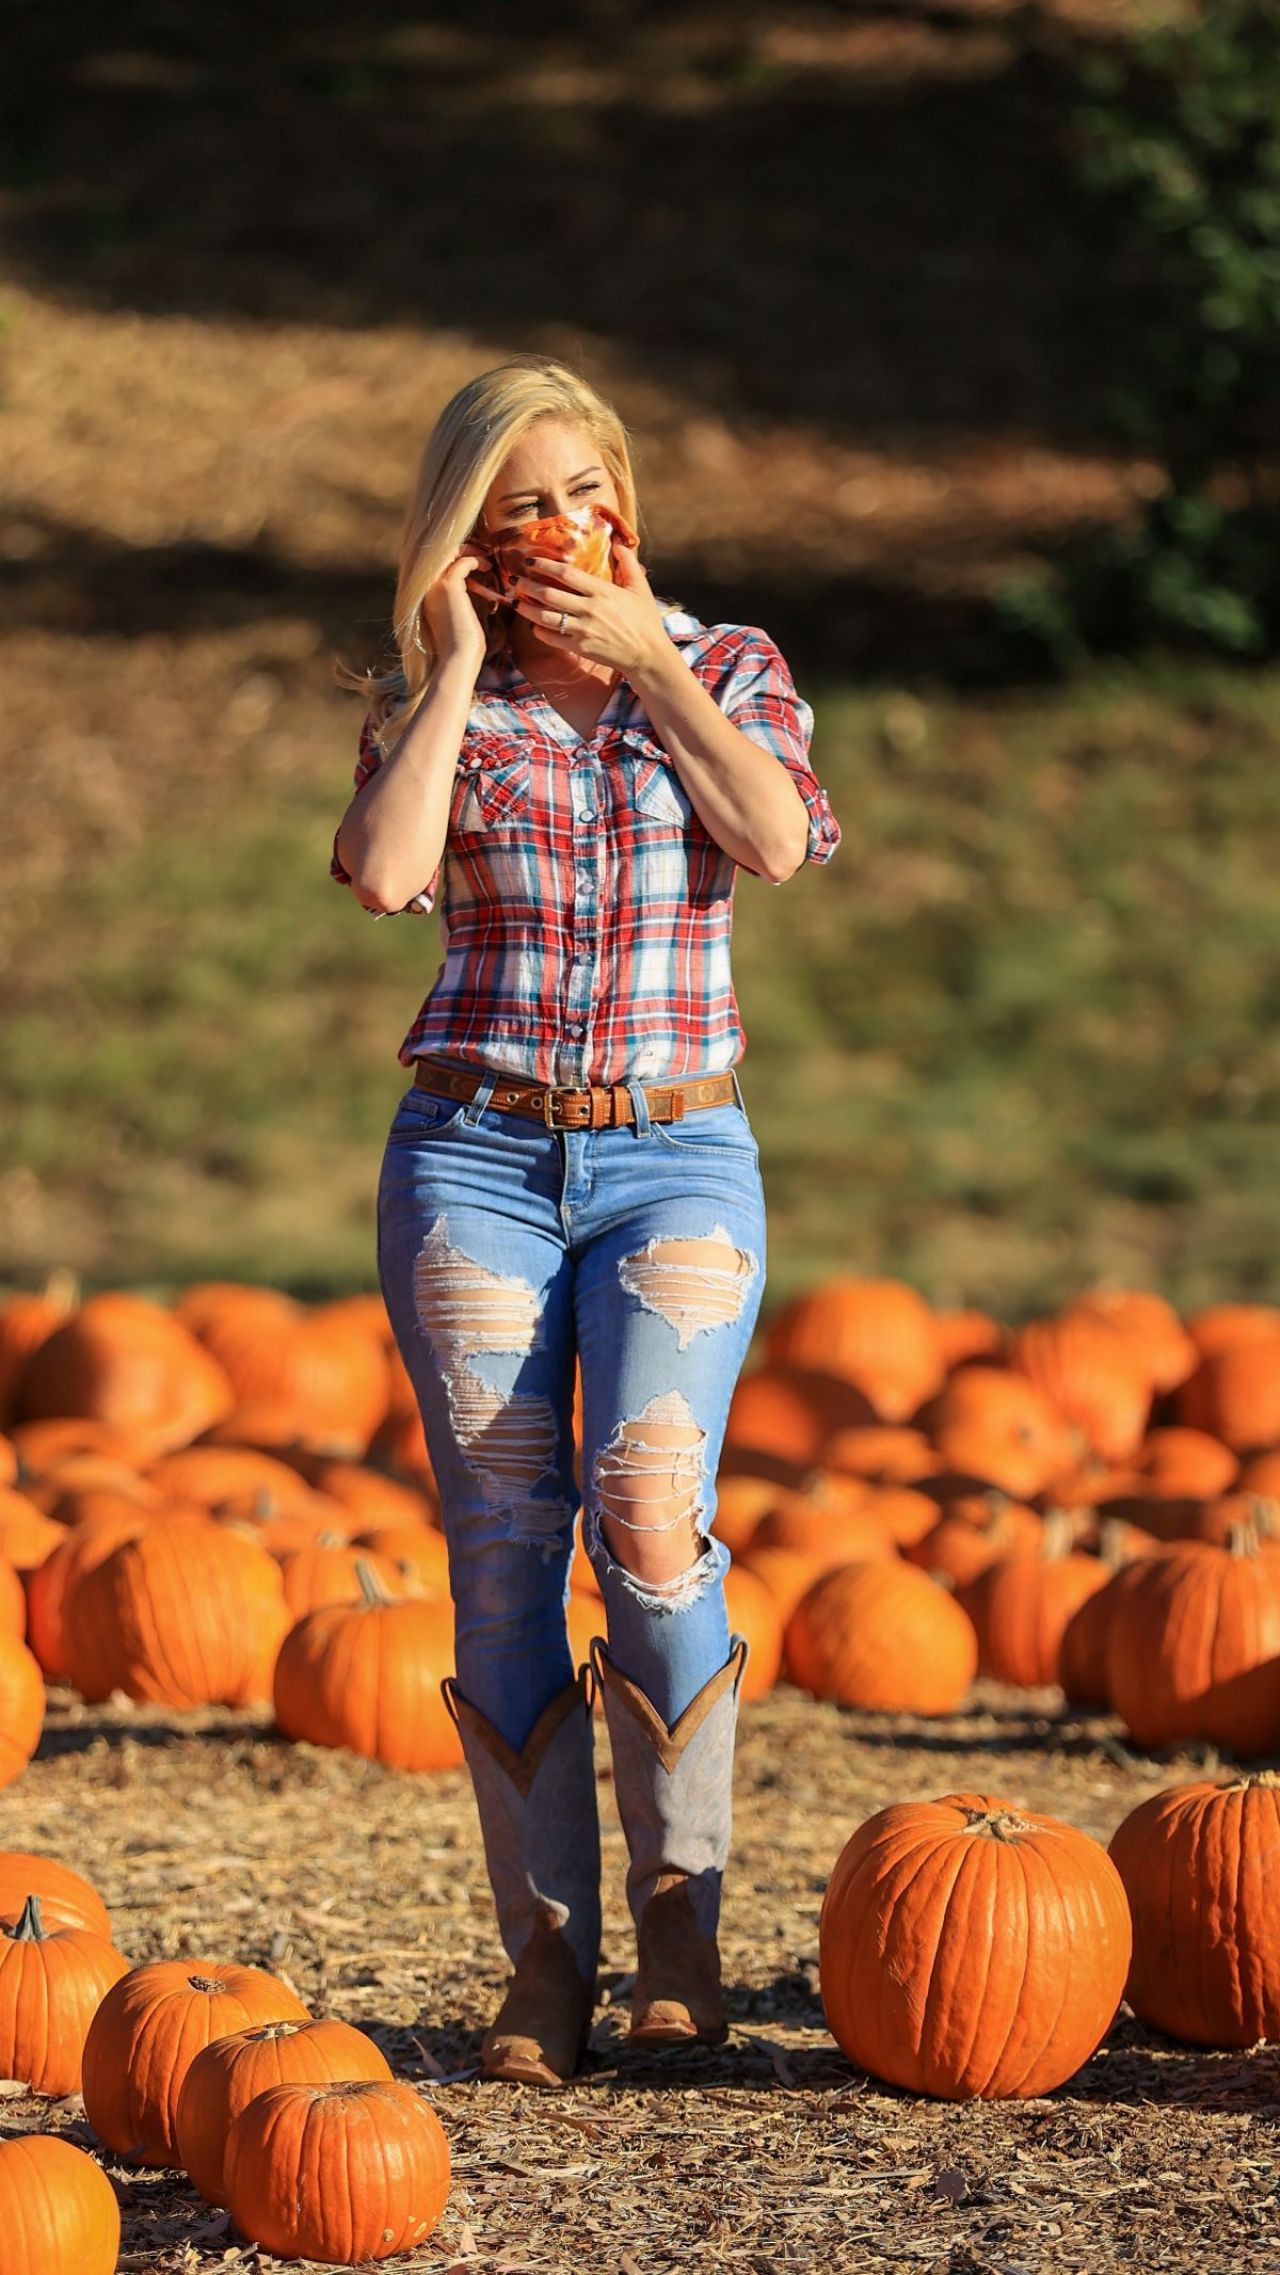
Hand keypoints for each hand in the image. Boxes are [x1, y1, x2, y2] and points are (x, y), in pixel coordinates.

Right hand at [418, 542, 507, 675]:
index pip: (437, 567)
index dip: (455, 560)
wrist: (459, 657)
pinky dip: (476, 560)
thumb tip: (474, 596)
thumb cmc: (463, 647)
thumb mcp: (459, 620)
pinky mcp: (448, 585)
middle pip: (442, 555)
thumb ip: (460, 604)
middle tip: (481, 555)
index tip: (475, 563)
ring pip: (450, 554)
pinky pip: (462, 561)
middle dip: (461, 550)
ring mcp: (435, 585)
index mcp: (427, 597)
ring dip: (470, 552)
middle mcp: (427, 588)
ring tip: (486, 560)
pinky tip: (488, 567)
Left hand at [508, 538, 670, 676]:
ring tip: (515, 602)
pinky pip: (551, 638)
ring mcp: (582, 630)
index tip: (530, 562)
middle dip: (527, 586)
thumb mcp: (640, 588)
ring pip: (545, 617)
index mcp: (602, 591)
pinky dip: (539, 631)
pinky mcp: (579, 648)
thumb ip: (628, 563)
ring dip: (526, 609)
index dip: (545, 565)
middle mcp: (589, 609)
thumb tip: (618, 543)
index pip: (566, 573)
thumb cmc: (645, 620)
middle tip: (515, 580)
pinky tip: (534, 625)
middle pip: (548, 594)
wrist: (647, 654)